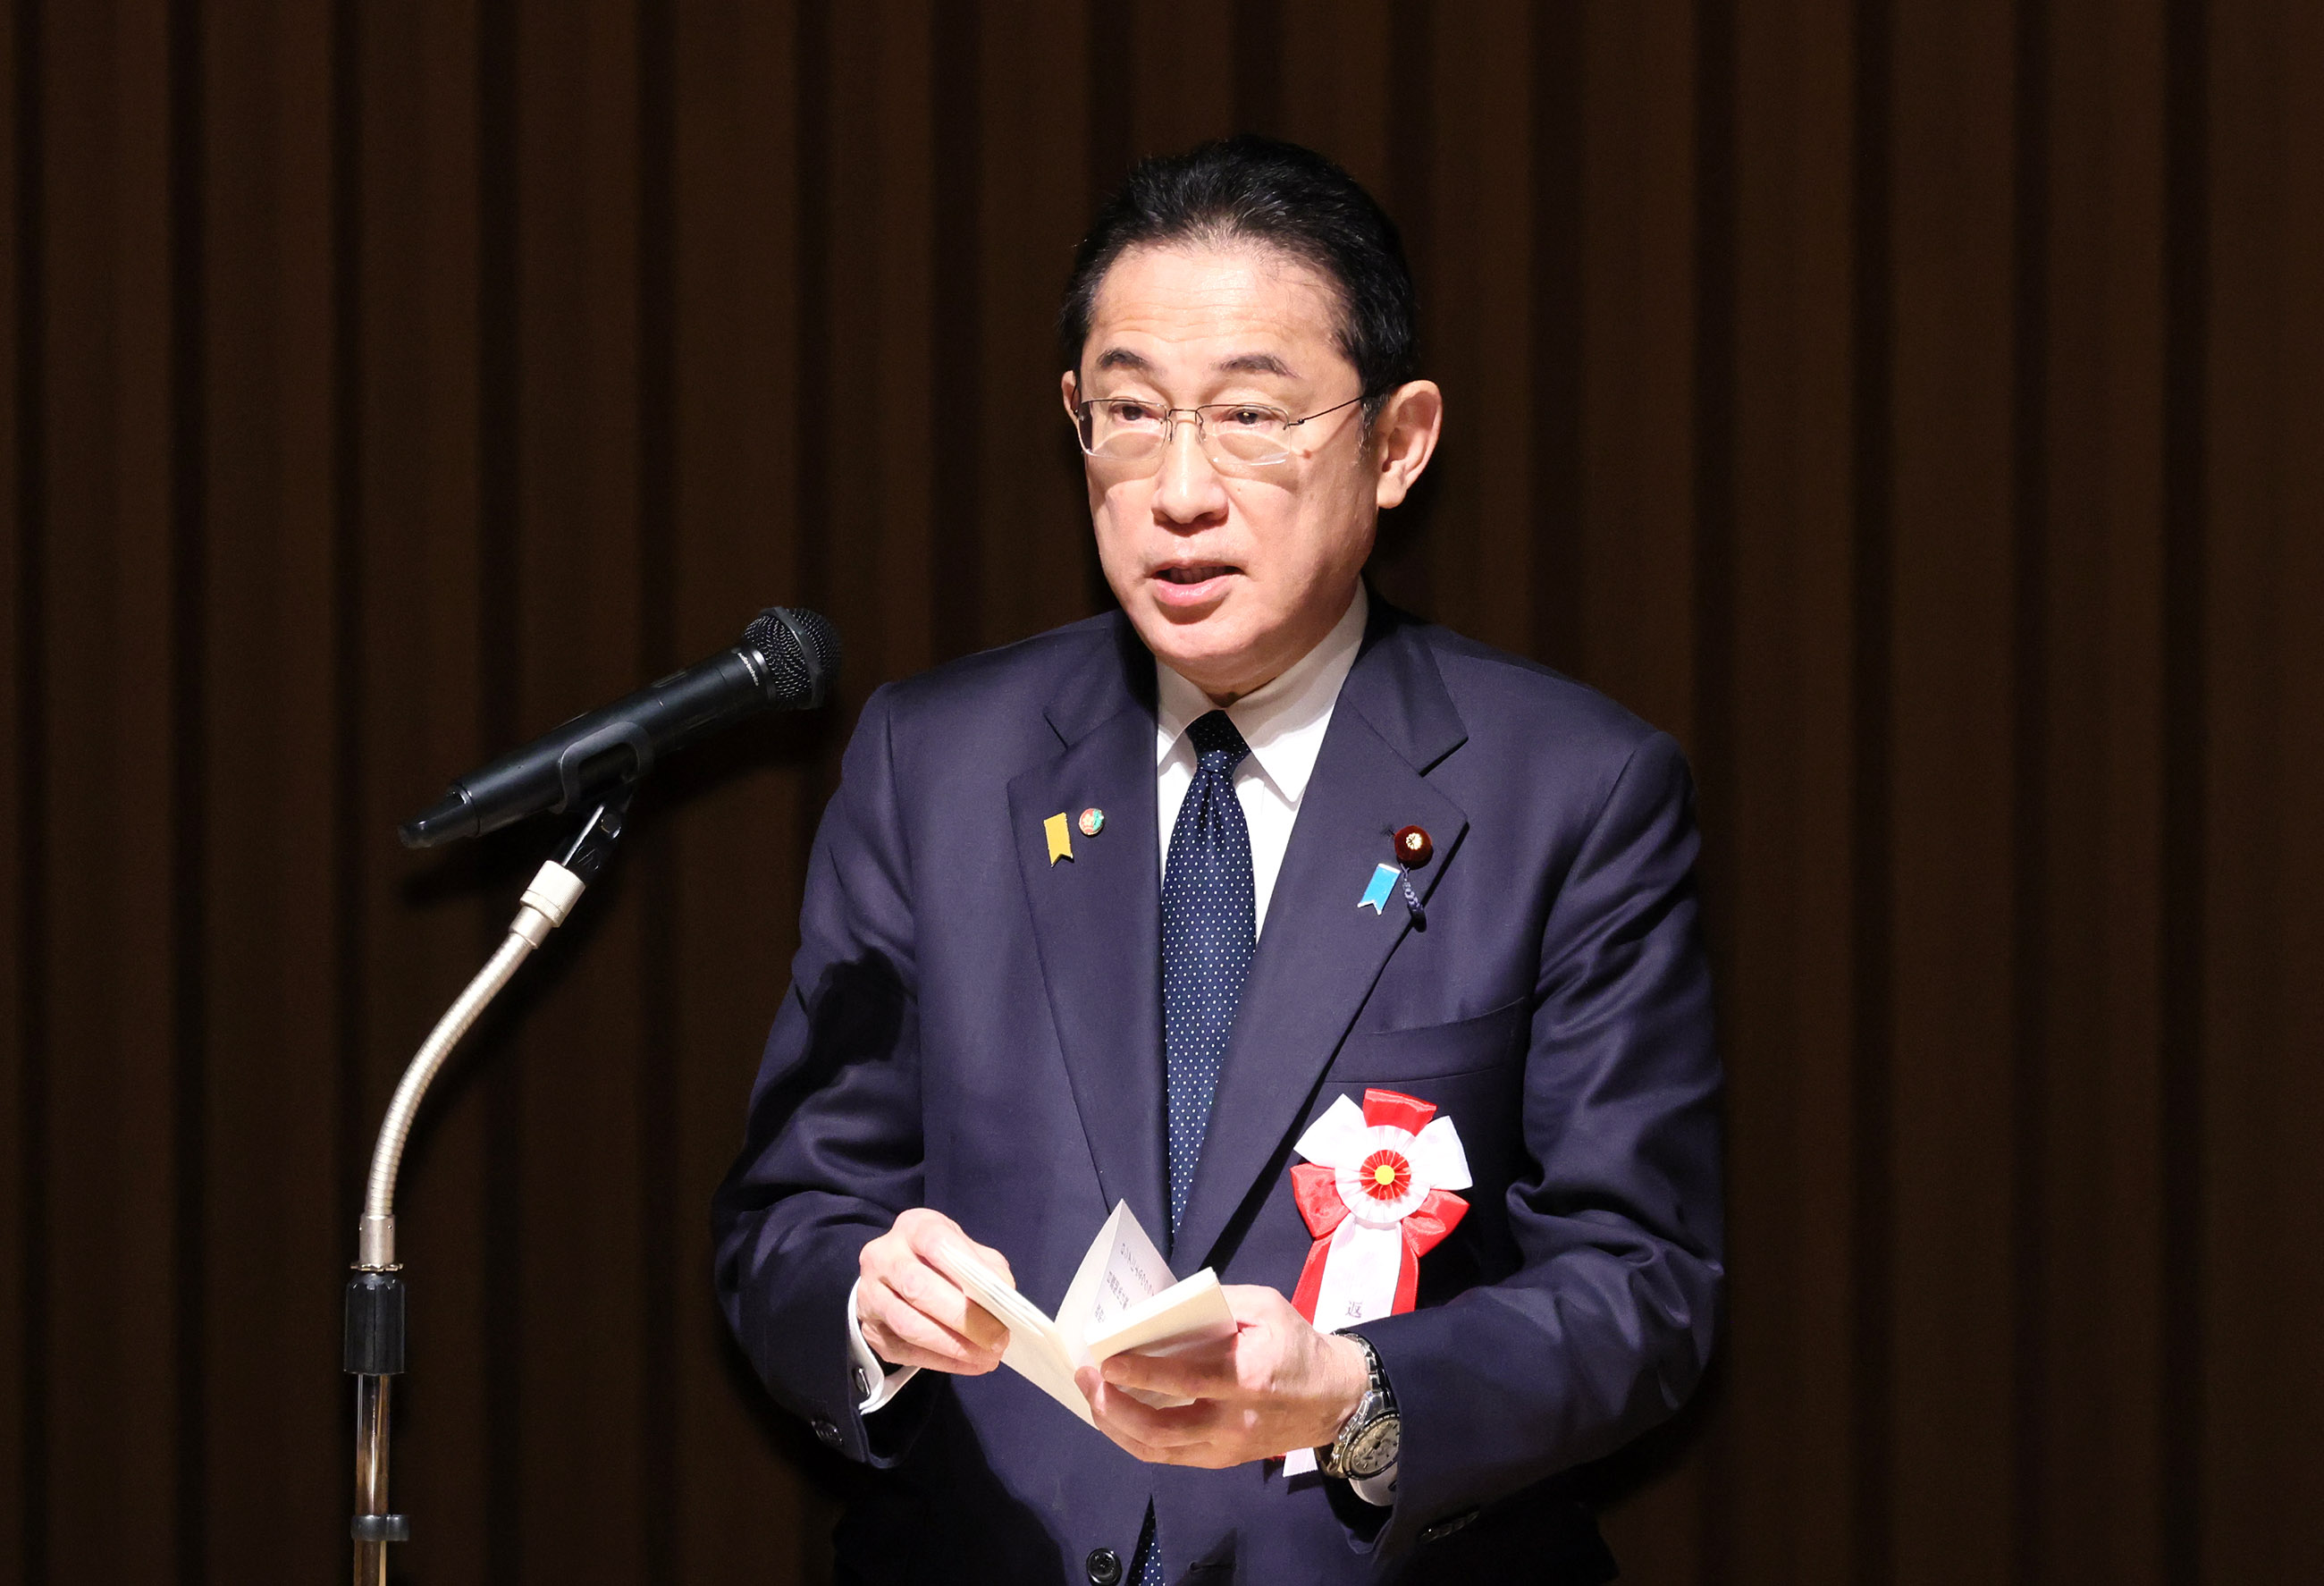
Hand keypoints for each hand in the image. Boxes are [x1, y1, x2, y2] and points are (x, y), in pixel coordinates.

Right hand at [855, 1208, 1014, 1375]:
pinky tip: (968, 1363)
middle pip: (919, 1288)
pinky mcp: (869, 1329)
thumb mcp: (964, 1249)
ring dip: (952, 1346)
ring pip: (908, 1325)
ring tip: (985, 1357)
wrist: (894, 1276)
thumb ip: (985, 1268)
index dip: (971, 1272)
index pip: (938, 1244)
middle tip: (997, 1338)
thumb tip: (1003, 1297)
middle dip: (963, 1318)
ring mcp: (870, 1294)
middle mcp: (883, 1257)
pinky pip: (904, 1351)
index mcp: (912, 1228)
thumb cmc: (939, 1260)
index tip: (1001, 1299)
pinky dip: (941, 1361)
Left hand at [1072, 1285, 1369, 1468]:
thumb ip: (1217, 1304)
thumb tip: (1162, 1309)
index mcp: (1249, 1376)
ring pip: (1160, 1450)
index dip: (1142, 1372)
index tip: (1107, 1361)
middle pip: (1162, 1427)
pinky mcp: (1223, 1459)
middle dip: (1115, 1406)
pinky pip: (1170, 1456)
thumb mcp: (1265, 1306)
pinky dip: (1137, 1439)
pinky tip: (1116, 1418)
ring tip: (1093, 1398)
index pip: (1186, 1380)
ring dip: (1117, 1426)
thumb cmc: (1297, 1343)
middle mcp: (1235, 1420)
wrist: (1335, 1397)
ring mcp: (1228, 1447)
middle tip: (1087, 1378)